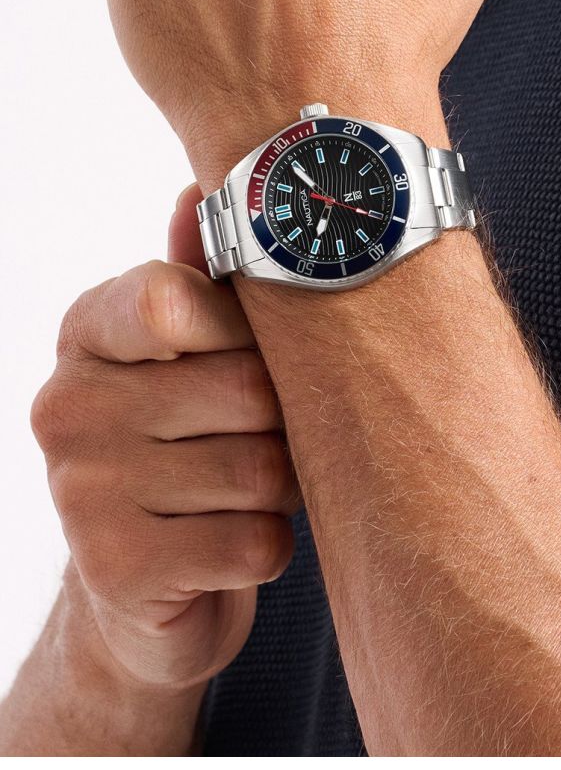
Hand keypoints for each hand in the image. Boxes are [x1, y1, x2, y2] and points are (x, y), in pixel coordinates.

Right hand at [30, 187, 297, 691]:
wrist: (152, 585)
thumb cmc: (195, 439)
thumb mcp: (196, 349)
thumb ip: (208, 273)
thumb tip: (205, 184)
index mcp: (88, 329)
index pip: (176, 299)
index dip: (247, 329)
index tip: (255, 350)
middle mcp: (67, 404)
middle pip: (246, 390)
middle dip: (285, 420)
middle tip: (268, 435)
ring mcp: (81, 492)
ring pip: (261, 470)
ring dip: (283, 487)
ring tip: (253, 489)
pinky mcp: (117, 571)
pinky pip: (255, 544)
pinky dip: (270, 547)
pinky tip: (235, 542)